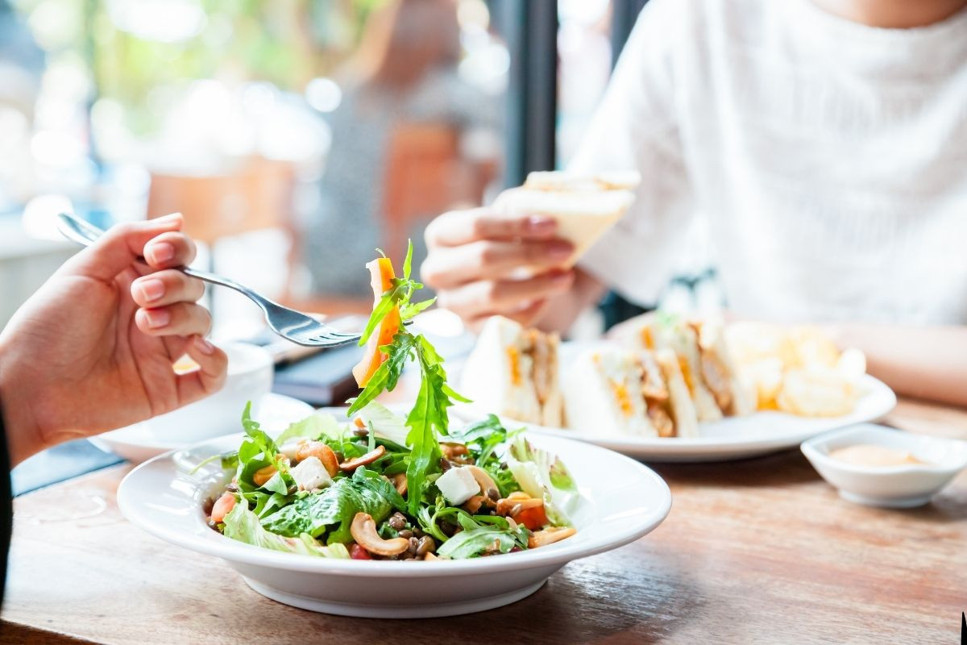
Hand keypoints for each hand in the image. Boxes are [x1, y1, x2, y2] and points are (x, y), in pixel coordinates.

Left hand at [0, 214, 227, 464]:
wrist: (28, 387)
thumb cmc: (46, 330)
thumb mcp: (82, 271)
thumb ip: (127, 239)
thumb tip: (177, 220)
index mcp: (134, 283)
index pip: (179, 257)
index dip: (178, 249)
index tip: (155, 254)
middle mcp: (153, 314)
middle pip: (195, 287)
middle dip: (174, 285)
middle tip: (140, 296)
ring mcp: (163, 352)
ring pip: (203, 323)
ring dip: (184, 317)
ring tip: (147, 324)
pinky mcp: (169, 388)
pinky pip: (213, 376)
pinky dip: (217, 360)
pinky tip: (200, 349)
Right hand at [420, 208, 574, 328]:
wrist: (505, 279)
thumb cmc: (506, 241)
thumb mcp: (509, 220)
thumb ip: (521, 211)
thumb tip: (549, 215)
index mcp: (441, 234)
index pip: (476, 225)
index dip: (516, 224)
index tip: (552, 225)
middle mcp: (438, 269)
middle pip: (483, 258)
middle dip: (529, 254)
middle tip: (566, 250)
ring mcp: (452, 302)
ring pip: (493, 293)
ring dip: (535, 284)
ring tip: (565, 277)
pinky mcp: (470, 328)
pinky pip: (503, 322)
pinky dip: (530, 311)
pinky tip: (547, 298)